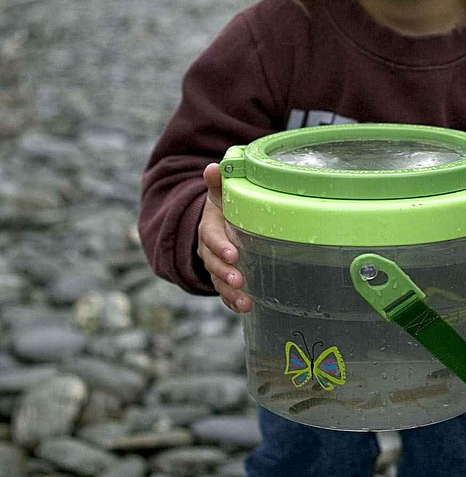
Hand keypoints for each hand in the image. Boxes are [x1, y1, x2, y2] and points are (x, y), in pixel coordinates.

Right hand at [197, 162, 251, 312]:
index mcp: (209, 226)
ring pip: (218, 281)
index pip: (210, 237)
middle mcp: (208, 249)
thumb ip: (217, 182)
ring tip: (246, 303)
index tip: (233, 255)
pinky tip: (246, 309)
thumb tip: (214, 167)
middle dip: (225, 273)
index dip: (220, 247)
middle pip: (213, 263)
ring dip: (230, 293)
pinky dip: (233, 302)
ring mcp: (215, 265)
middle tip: (240, 281)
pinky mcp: (223, 277)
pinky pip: (225, 292)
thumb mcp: (220, 193)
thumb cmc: (225, 205)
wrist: (218, 223)